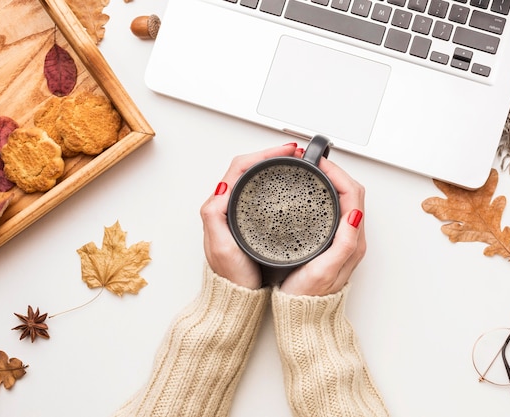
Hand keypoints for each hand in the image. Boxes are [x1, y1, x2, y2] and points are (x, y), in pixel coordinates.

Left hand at [200, 143, 301, 288]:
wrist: (235, 300)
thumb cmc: (230, 277)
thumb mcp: (221, 247)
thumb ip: (216, 217)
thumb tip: (222, 189)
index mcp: (219, 207)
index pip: (240, 167)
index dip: (264, 154)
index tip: (286, 152)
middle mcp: (227, 207)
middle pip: (248, 168)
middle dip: (271, 154)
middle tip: (293, 152)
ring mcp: (239, 214)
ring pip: (255, 179)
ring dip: (272, 166)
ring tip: (292, 162)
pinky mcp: (249, 223)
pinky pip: (261, 193)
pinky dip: (274, 183)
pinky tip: (287, 186)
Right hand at [280, 157, 365, 295]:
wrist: (305, 318)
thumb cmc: (310, 297)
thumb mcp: (325, 269)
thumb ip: (343, 242)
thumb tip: (354, 213)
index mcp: (353, 241)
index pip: (353, 194)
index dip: (337, 174)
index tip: (318, 163)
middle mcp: (352, 238)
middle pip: (351, 192)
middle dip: (335, 172)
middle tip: (314, 161)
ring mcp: (343, 239)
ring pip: (344, 199)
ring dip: (331, 181)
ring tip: (313, 170)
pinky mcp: (333, 242)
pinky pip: (335, 209)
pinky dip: (326, 194)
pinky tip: (311, 193)